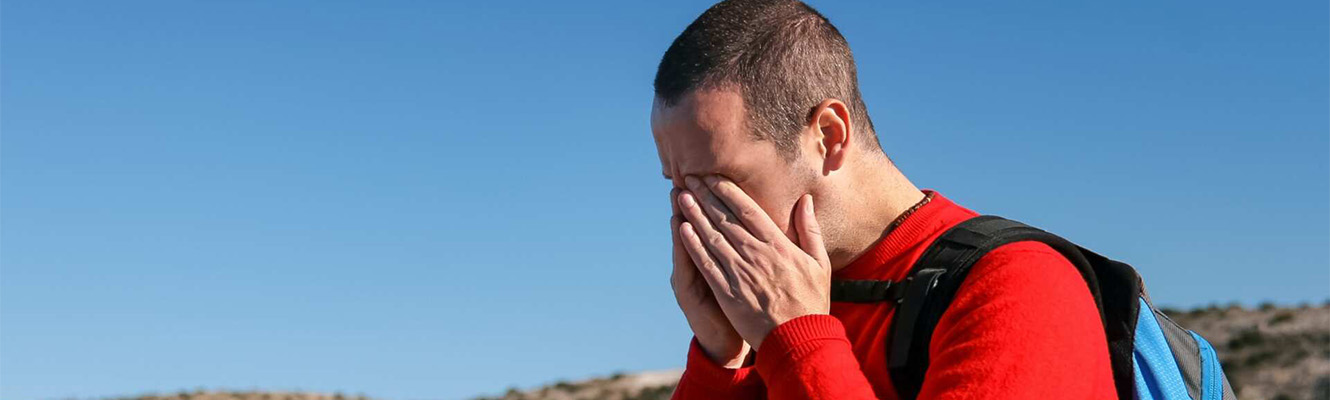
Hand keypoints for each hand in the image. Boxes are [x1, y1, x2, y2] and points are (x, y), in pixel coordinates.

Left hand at [676, 175, 831, 350]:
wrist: (799, 340)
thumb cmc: (812, 302)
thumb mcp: (819, 263)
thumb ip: (809, 229)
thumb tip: (805, 200)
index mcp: (778, 245)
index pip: (748, 209)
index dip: (727, 190)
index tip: (712, 175)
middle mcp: (757, 255)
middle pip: (725, 218)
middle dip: (705, 195)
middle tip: (689, 176)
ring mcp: (740, 274)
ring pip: (712, 237)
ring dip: (695, 215)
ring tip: (681, 196)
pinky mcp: (728, 293)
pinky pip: (706, 265)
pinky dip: (693, 246)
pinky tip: (682, 229)